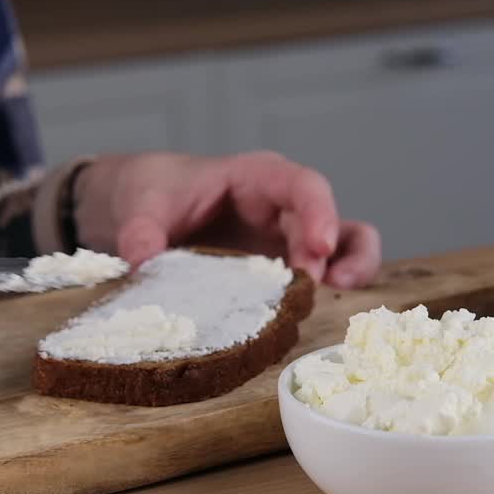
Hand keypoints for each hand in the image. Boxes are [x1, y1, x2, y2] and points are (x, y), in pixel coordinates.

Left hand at [73, 151, 380, 288]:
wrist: (146, 207)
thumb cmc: (157, 192)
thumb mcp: (143, 204)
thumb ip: (142, 231)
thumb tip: (142, 262)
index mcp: (257, 178)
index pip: (302, 185)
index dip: (319, 212)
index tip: (319, 248)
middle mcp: (283, 206)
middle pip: (331, 220)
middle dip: (333, 253)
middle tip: (316, 285)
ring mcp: (287, 238)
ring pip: (344, 245)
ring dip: (350, 269)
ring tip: (339, 296)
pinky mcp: (281, 268)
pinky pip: (320, 274)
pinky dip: (323, 293)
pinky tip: (306, 316)